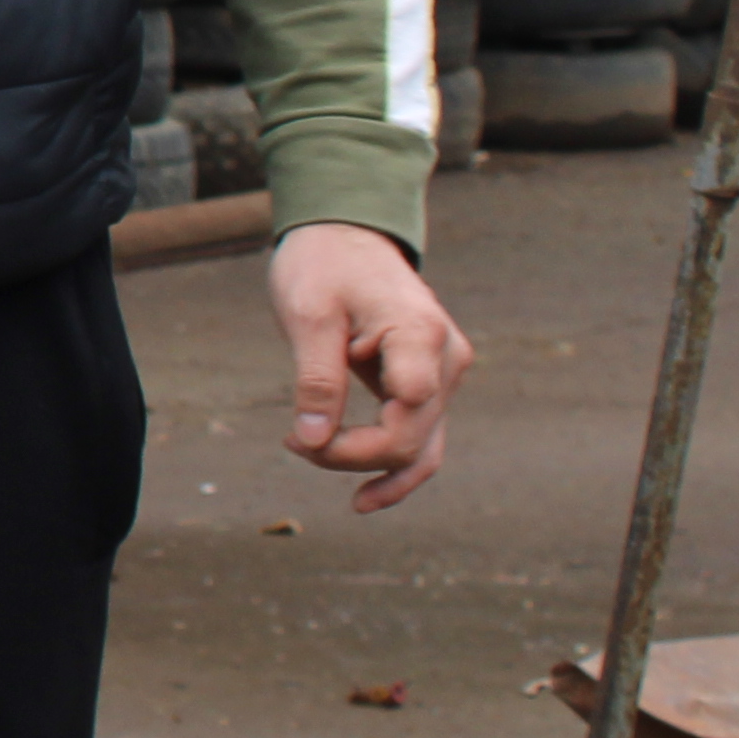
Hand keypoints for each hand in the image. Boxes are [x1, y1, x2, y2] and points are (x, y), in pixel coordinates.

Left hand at [275, 218, 469, 510]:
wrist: (346, 234)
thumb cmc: (323, 265)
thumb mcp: (307, 315)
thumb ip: (315, 379)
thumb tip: (313, 441)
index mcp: (419, 337)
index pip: (404, 420)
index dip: (352, 447)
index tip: (294, 438)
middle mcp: (446, 359)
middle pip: (413, 440)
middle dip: (351, 457)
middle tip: (292, 444)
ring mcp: (445, 372)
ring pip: (425, 446)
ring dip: (380, 471)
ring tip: (350, 503)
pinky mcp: (432, 380)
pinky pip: (423, 433)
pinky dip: (399, 465)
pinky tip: (370, 495)